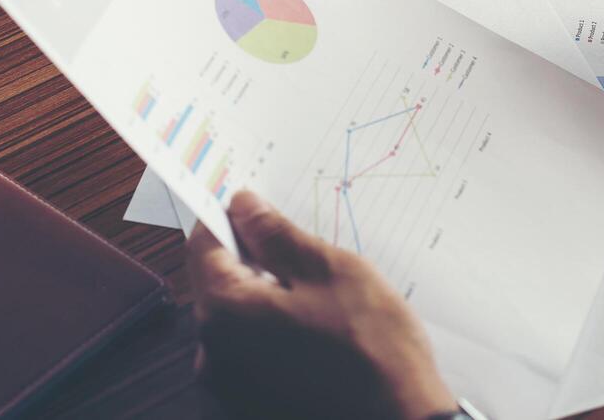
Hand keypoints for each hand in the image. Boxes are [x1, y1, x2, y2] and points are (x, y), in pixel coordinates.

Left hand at [187, 190, 454, 419]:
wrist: (400, 419)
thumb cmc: (371, 347)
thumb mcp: (330, 271)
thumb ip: (277, 236)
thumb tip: (243, 206)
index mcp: (224, 313)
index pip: (203, 246)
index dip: (229, 218)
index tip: (255, 204)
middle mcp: (212, 354)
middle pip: (217, 284)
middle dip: (252, 259)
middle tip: (302, 250)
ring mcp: (228, 387)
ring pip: (235, 319)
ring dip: (265, 297)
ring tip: (320, 295)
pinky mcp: (248, 404)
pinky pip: (249, 352)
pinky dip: (271, 332)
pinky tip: (316, 330)